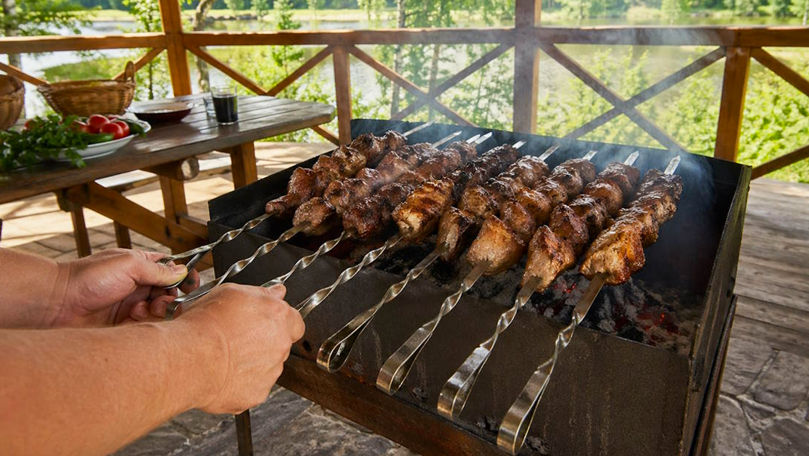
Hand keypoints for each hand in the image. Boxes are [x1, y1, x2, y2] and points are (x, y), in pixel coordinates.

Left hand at [53, 249, 199, 326]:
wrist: (58, 303)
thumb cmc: (88, 278)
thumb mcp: (129, 266)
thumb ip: (158, 270)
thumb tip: (182, 271)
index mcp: (140, 266)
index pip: (171, 270)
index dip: (184, 277)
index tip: (191, 284)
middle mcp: (139, 285)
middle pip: (171, 293)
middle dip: (173, 297)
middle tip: (166, 300)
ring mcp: (132, 305)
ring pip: (161, 311)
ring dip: (159, 310)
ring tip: (147, 308)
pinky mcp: (125, 325)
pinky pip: (147, 326)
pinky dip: (147, 322)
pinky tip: (135, 316)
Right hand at [180, 283, 304, 413]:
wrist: (190, 359)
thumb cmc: (205, 325)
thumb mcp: (231, 293)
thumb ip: (261, 294)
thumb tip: (277, 292)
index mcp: (278, 317)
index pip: (294, 322)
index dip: (280, 323)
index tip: (265, 323)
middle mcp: (280, 345)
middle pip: (279, 345)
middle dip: (263, 343)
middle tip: (236, 340)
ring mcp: (271, 372)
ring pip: (267, 367)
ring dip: (252, 363)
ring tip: (223, 358)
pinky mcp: (257, 394)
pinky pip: (253, 388)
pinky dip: (241, 383)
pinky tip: (222, 374)